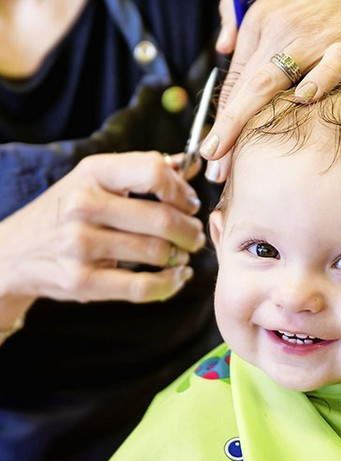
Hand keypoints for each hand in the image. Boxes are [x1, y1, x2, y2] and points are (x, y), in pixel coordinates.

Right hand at [0, 152, 204, 303]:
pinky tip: (177, 277)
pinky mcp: (81, 281)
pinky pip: (143, 287)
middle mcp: (82, 205)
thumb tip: (191, 166)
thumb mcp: (96, 180)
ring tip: (182, 254)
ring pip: (157, 252)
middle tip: (195, 236)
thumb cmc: (68, 212)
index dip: (182, 191)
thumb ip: (143, 171)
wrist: (15, 252)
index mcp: (92, 172)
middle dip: (190, 230)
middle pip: (163, 218)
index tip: (189, 204)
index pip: (154, 172)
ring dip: (181, 256)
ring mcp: (79, 245)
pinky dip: (170, 283)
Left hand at [203, 0, 340, 181]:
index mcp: (262, 25)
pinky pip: (331, 65)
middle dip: (228, 130)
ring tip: (239, 156)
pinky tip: (305, 100)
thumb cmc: (329, 10)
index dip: (221, 119)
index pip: (235, 79)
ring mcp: (316, 39)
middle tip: (216, 168)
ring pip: (273, 79)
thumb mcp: (279, 9)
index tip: (211, 153)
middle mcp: (282, 31)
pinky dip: (318, 81)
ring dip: (250, 120)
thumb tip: (222, 48)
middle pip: (247, 87)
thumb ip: (245, 27)